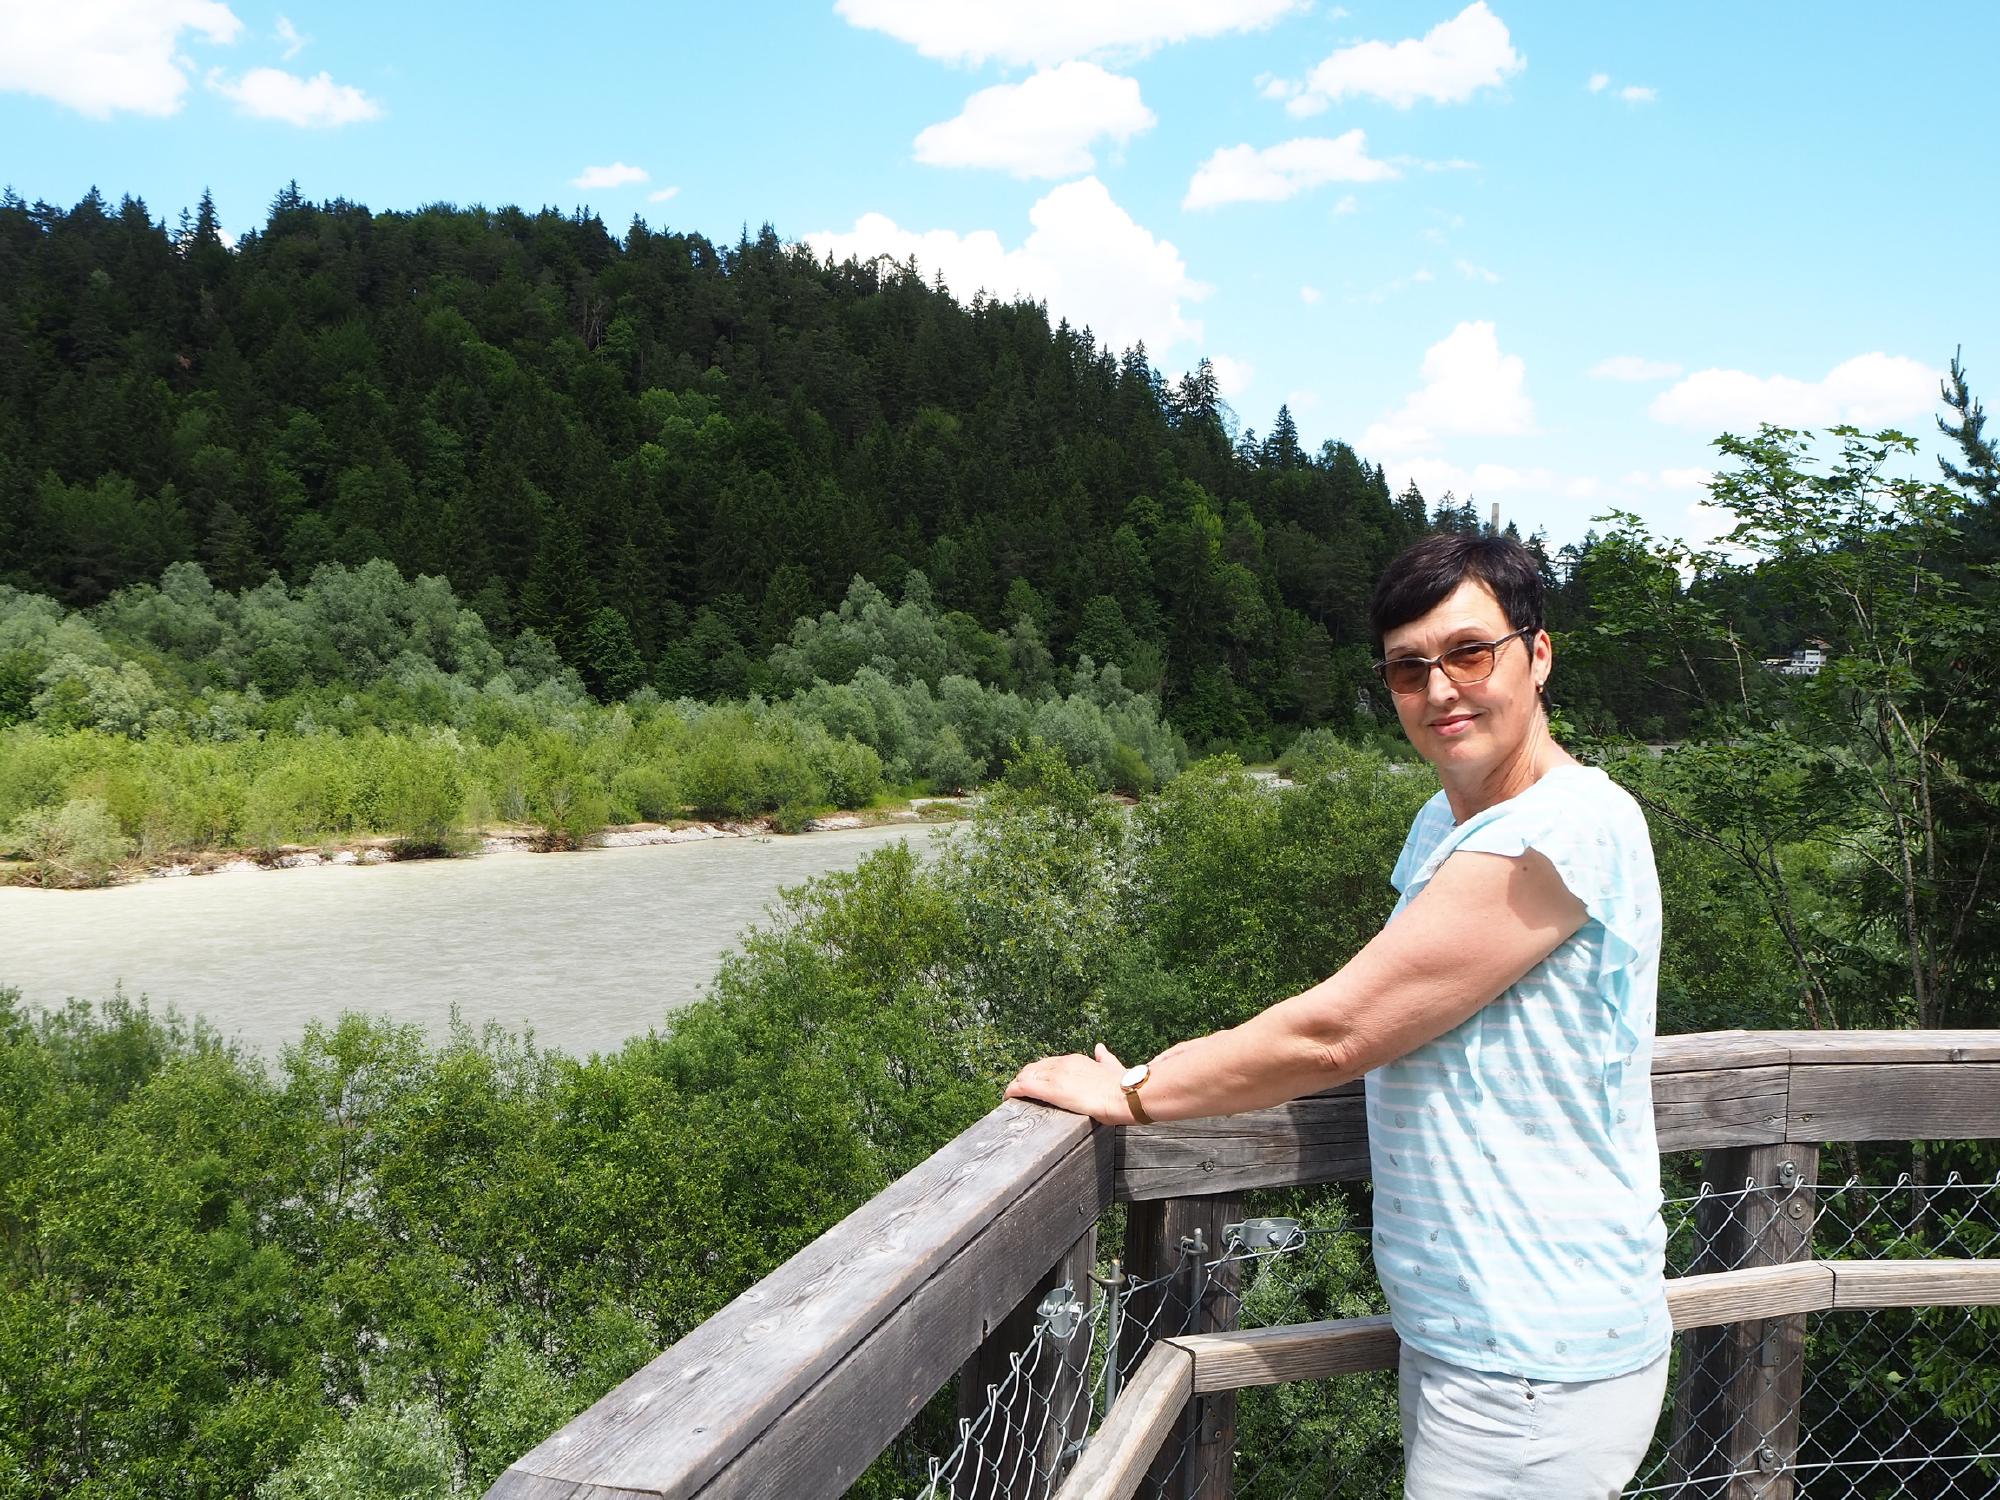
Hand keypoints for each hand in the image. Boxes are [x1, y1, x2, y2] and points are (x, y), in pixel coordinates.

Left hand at [1005, 1043, 1131, 1123]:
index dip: (1038, 1072)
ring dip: (1017, 1084)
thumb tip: (1100, 1048)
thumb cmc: (1121, 1085)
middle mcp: (1063, 1064)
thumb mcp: (1112, 1066)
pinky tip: (1008, 1097)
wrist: (1124, 1094)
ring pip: (1026, 1076)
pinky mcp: (1051, 1090)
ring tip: (1011, 1095)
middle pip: (1034, 1068)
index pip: (1049, 1063)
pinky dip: (1013, 1091)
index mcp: (1075, 1060)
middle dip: (1024, 1078)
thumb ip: (1104, 1057)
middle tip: (1018, 1090)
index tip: (1035, 1080)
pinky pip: (1024, 1087)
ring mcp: (1056, 1076)